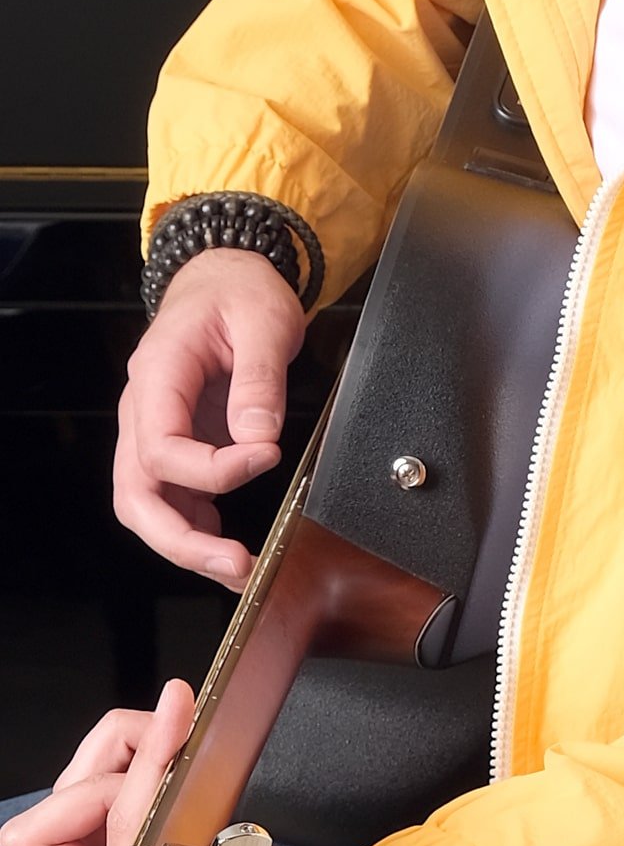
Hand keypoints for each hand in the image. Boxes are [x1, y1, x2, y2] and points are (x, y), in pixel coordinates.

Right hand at [114, 249, 306, 585]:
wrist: (224, 277)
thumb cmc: (239, 292)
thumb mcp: (263, 319)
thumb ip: (259, 378)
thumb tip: (259, 435)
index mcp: (157, 376)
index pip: (162, 447)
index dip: (213, 468)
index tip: (266, 456)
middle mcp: (143, 410)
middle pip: (136, 493)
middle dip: (181, 539)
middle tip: (235, 563)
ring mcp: (155, 430)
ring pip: (146, 505)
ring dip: (186, 544)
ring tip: (237, 569)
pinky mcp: (177, 443)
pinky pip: (171, 496)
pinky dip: (195, 528)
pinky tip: (228, 545)